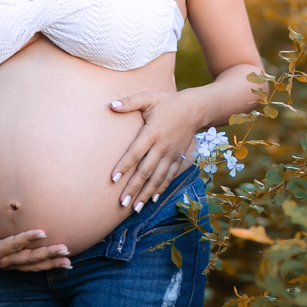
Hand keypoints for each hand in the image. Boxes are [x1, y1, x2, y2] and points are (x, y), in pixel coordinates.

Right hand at [0, 197, 72, 270]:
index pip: (12, 244)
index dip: (26, 239)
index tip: (42, 231)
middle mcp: (1, 262)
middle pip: (27, 259)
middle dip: (46, 254)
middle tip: (64, 248)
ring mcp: (8, 265)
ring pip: (32, 266)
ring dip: (51, 263)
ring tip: (68, 260)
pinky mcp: (13, 265)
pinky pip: (32, 267)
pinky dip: (47, 266)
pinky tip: (64, 264)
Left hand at [108, 91, 199, 211]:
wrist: (195, 109)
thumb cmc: (168, 102)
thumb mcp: (149, 98)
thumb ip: (129, 102)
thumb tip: (110, 105)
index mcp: (152, 132)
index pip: (135, 152)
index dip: (124, 165)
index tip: (112, 179)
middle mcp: (162, 146)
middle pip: (146, 170)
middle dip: (133, 188)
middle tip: (122, 203)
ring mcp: (172, 154)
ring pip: (157, 178)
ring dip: (146, 194)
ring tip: (134, 208)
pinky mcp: (178, 158)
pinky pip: (169, 176)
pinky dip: (161, 189)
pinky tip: (152, 200)